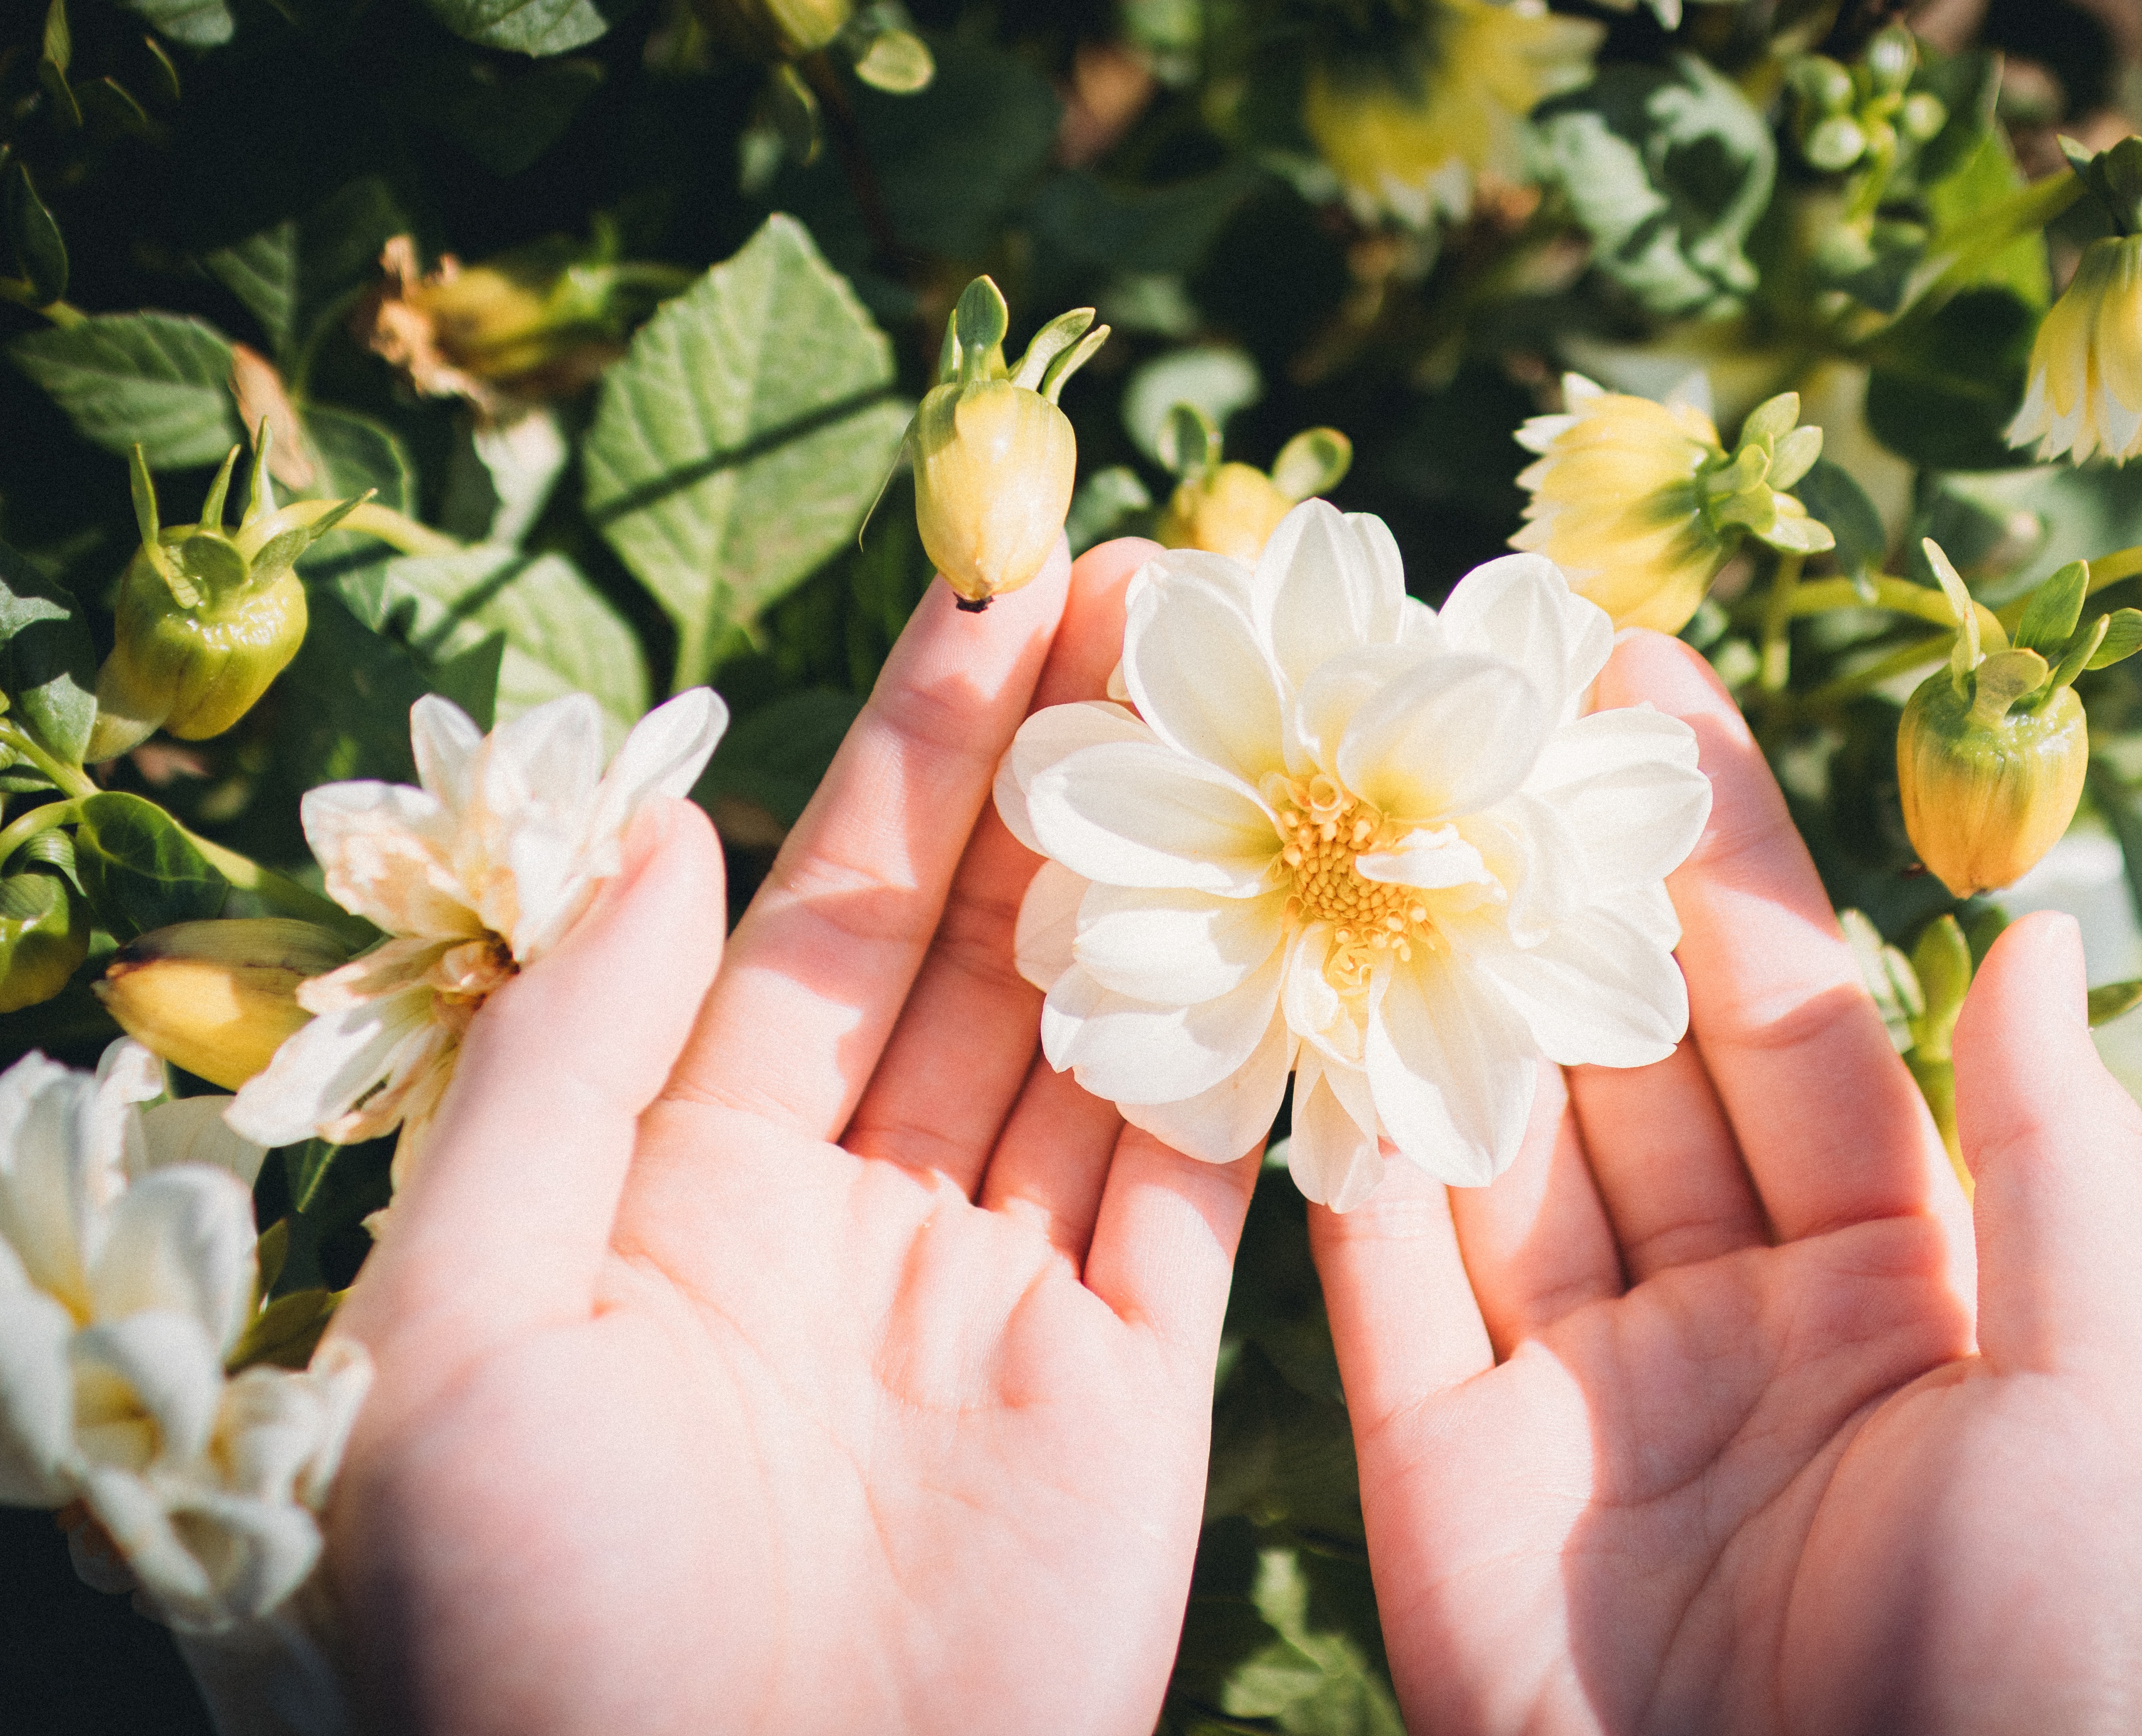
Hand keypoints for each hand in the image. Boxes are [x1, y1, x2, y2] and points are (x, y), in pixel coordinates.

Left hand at [321, 540, 1256, 1735]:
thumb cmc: (536, 1631)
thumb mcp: (456, 1327)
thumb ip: (562, 1069)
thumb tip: (677, 839)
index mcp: (687, 1182)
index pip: (826, 909)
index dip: (917, 742)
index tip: (999, 578)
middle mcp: (858, 1209)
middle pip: (986, 941)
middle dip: (1071, 765)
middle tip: (1168, 586)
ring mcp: (1008, 1290)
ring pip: (1110, 1032)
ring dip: (1179, 868)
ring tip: (1255, 695)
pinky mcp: (1135, 1380)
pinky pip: (1204, 1186)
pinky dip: (1257, 1053)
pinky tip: (1307, 906)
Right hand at [1311, 631, 2141, 1735]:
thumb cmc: (2028, 1651)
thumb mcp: (2110, 1389)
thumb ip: (2059, 1154)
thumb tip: (2037, 932)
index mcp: (1893, 1273)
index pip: (1782, 1010)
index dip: (1711, 845)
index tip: (1637, 682)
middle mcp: (1723, 1304)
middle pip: (1619, 1051)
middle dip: (1548, 878)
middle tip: (1469, 701)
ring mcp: (1571, 1380)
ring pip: (1486, 1139)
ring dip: (1426, 978)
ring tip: (1357, 803)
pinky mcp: (1442, 1460)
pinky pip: (1378, 1279)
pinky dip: (1334, 1151)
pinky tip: (1288, 999)